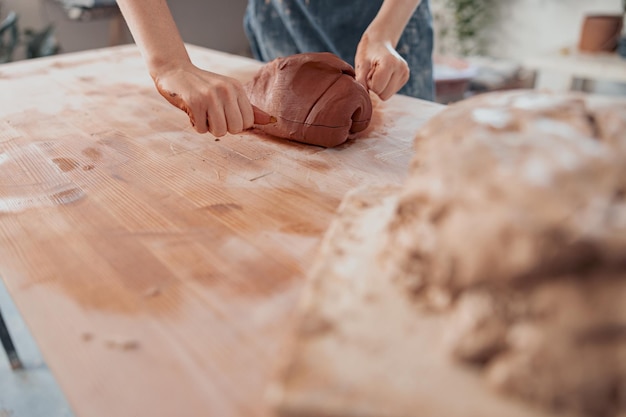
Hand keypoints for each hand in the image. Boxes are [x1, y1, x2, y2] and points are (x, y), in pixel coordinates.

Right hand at [152, 62, 272, 135]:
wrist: (174, 71)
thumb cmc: (203, 86)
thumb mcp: (228, 93)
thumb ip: (249, 109)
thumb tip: (271, 120)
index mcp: (237, 88)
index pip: (248, 122)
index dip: (234, 124)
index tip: (223, 113)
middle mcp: (226, 90)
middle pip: (235, 129)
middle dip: (222, 127)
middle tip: (212, 114)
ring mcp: (210, 95)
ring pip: (219, 132)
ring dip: (208, 127)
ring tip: (202, 113)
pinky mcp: (194, 101)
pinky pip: (201, 129)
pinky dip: (195, 124)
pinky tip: (191, 110)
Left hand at [355, 33, 409, 99]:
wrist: (379, 42)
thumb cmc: (368, 52)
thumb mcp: (360, 64)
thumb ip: (361, 81)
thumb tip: (363, 97)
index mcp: (390, 62)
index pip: (377, 88)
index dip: (369, 83)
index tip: (368, 71)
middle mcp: (401, 68)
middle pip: (384, 95)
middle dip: (375, 87)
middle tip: (372, 73)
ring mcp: (405, 73)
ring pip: (387, 95)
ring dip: (380, 88)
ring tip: (377, 74)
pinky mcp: (405, 77)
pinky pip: (390, 92)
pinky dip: (384, 86)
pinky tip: (383, 75)